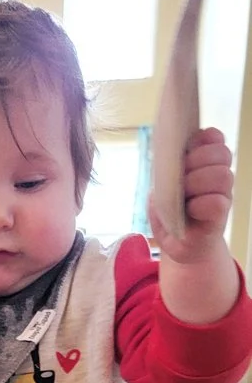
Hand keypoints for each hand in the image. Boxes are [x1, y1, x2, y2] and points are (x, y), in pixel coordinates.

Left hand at [149, 127, 232, 264]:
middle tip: (181, 178)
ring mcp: (222, 194)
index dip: (202, 139)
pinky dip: (200, 204)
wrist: (179, 245)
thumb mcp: (159, 192)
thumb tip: (167, 165)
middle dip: (197, 161)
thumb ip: (164, 174)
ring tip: (184, 196)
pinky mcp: (220, 216)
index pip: (213, 138)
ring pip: (222, 175)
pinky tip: (190, 210)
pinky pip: (218, 201)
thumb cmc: (170, 216)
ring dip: (198, 182)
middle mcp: (217, 176)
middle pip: (221, 153)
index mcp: (203, 164)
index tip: (186, 149)